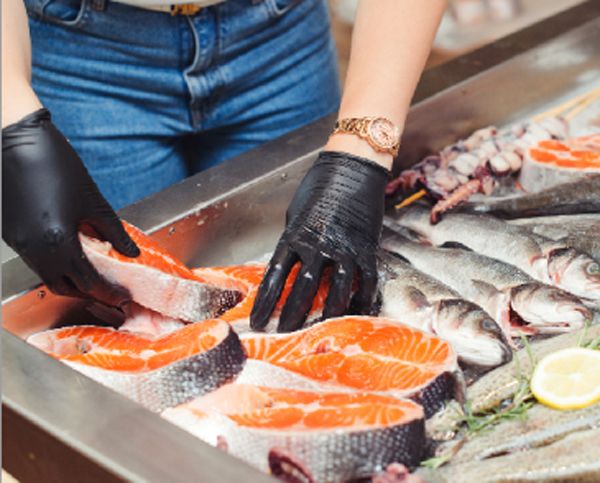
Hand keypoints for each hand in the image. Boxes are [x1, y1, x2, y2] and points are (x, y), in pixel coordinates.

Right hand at [2, 109, 139, 305]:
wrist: (15, 140)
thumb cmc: (55, 164)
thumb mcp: (93, 201)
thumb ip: (114, 232)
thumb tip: (131, 252)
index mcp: (57, 242)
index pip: (87, 281)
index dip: (107, 292)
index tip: (121, 296)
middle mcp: (34, 249)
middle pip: (63, 286)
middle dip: (87, 292)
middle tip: (108, 290)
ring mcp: (18, 243)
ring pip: (47, 275)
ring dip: (69, 278)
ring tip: (92, 274)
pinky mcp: (10, 234)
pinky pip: (35, 260)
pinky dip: (54, 263)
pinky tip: (69, 253)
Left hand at [250, 151, 389, 331]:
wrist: (353, 167)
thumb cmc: (320, 185)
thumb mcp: (296, 212)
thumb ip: (294, 239)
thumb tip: (291, 261)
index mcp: (295, 235)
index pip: (275, 275)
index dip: (265, 302)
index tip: (258, 321)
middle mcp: (318, 245)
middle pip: (302, 288)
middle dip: (292, 315)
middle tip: (285, 334)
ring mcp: (344, 247)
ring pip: (336, 289)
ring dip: (328, 312)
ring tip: (321, 329)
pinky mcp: (366, 247)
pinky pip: (365, 280)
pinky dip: (362, 299)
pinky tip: (356, 312)